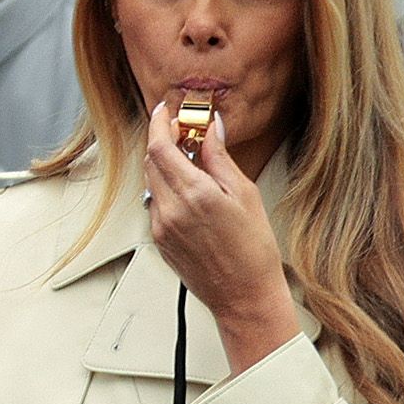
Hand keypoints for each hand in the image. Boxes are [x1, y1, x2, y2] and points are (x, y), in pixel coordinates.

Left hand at [140, 95, 298, 362]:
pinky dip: (166, 187)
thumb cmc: (252, 247)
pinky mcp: (158, 241)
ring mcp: (159, 227)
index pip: (160, 147)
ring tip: (188, 155)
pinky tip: (188, 187)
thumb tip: (209, 128)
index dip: (158, 123)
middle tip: (181, 128)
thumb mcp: (243, 193)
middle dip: (161, 140)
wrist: (242, 294)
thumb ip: (219, 158)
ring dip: (163, 164)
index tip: (164, 108)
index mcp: (193, 194)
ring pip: (151, 182)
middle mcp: (169, 210)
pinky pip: (155, 203)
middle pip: (151, 162)